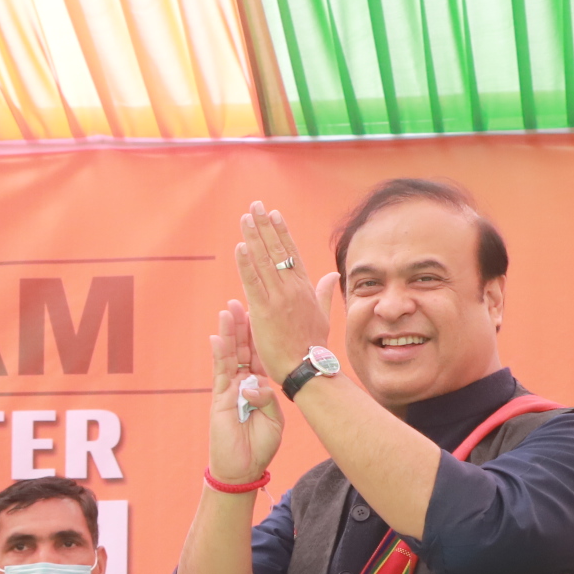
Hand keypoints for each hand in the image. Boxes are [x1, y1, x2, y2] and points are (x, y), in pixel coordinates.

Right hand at [207, 302, 282, 485]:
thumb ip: (266, 398)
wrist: (244, 468)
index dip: (259, 335)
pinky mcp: (219, 399)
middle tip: (240, 301)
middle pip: (242, 349)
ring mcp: (229, 390)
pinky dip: (218, 355)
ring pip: (229, 356)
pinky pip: (219, 373)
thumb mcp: (273, 418)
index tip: (260, 313)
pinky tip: (216, 338)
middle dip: (241, 325)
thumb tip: (256, 384)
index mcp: (259, 387)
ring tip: (228, 310)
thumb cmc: (260, 446)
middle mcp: (243, 383)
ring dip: (228, 333)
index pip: (258, 355)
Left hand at [230, 202, 339, 383]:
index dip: (281, 232)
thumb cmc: (313, 346)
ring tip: (245, 217)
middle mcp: (292, 289)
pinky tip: (240, 247)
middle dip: (265, 226)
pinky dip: (246, 264)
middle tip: (255, 206)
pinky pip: (253, 282)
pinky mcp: (264, 311)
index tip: (274, 214)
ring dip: (254, 237)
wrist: (307, 368)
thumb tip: (333, 275)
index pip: (291, 254)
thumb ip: (324, 292)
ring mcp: (278, 299)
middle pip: (277, 251)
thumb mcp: (322, 315)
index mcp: (305, 289)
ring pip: (264, 261)